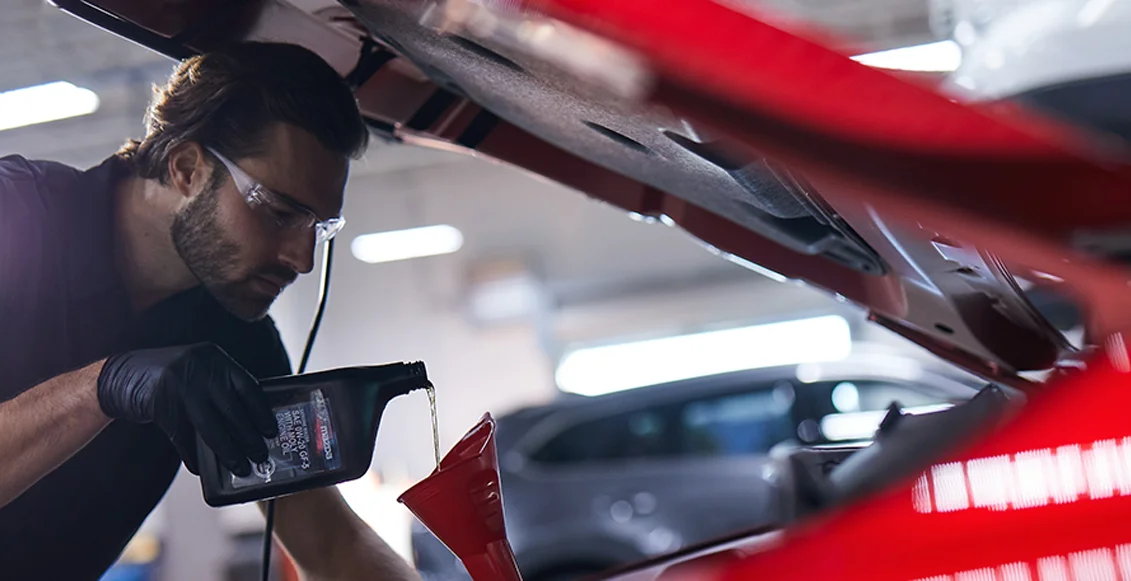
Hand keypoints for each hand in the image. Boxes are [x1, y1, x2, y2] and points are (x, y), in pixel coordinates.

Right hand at [96, 342, 278, 475]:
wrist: (123, 373)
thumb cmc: (172, 377)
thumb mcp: (200, 371)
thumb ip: (221, 388)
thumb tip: (250, 425)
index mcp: (215, 358)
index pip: (248, 387)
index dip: (262, 412)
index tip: (271, 431)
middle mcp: (200, 369)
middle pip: (232, 410)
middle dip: (248, 437)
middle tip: (260, 455)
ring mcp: (180, 386)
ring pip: (210, 427)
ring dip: (227, 451)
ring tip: (240, 466)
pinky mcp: (161, 405)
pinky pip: (183, 437)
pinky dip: (193, 455)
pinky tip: (201, 468)